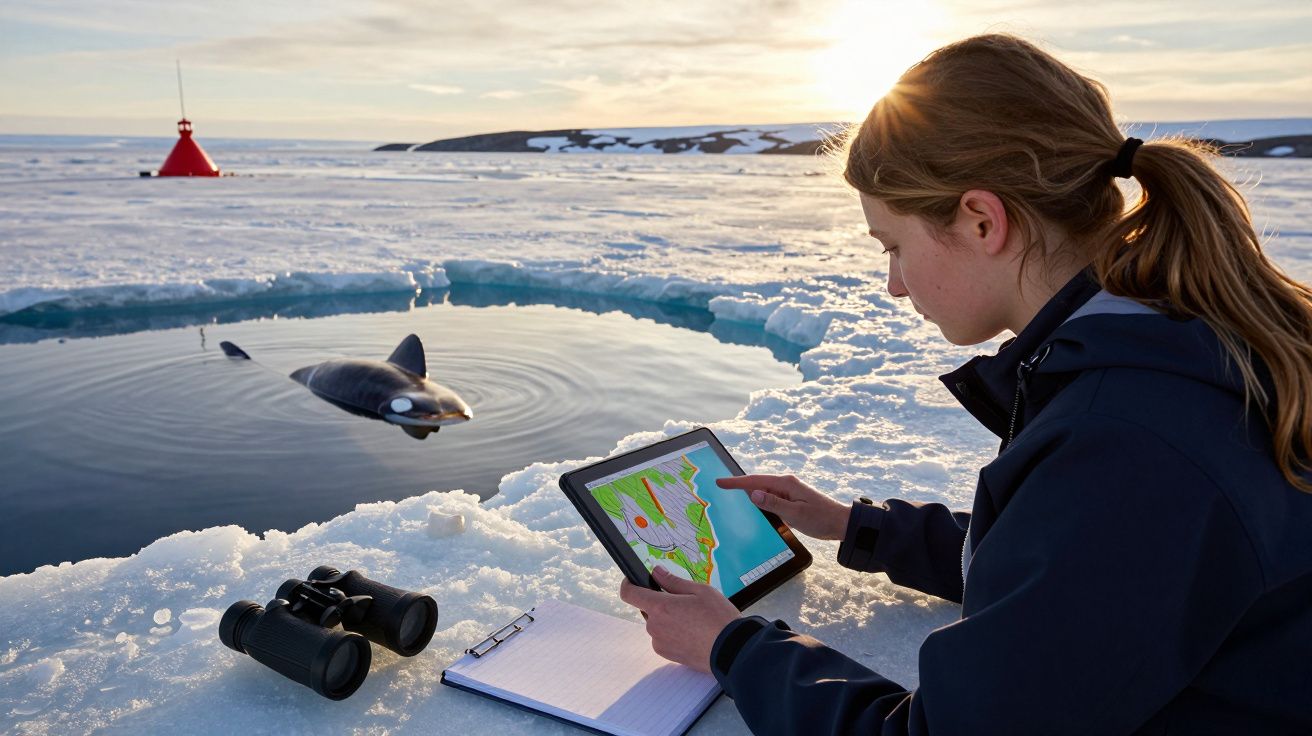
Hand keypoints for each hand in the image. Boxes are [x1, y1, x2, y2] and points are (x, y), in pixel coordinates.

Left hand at [618, 566, 739, 672]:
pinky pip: (663, 638)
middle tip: (684, 602)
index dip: (628, 584)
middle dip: (660, 603)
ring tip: (693, 620)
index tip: (633, 580)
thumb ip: (673, 581)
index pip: (630, 594)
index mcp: (661, 607)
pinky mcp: (667, 655)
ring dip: (668, 619)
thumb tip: (656, 572)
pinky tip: (692, 632)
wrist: (732, 650)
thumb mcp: (700, 590)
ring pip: (657, 624)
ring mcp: (659, 642)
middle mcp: (655, 626)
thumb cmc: (719, 619)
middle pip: (647, 609)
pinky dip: (673, 633)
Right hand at [716, 474, 849, 539]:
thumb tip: (753, 494)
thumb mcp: (795, 513)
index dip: (736, 482)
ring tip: (730, 495)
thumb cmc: (821, 518)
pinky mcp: (791, 501)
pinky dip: (760, 502)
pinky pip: (770, 499)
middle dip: (738, 486)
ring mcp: (788, 492)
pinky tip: (753, 507)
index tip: (720, 482)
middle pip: (757, 484)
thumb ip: (773, 503)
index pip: (755, 481)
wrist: (841, 523)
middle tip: (719, 488)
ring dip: (749, 494)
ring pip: (763, 492)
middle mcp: (786, 484)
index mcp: (786, 484)